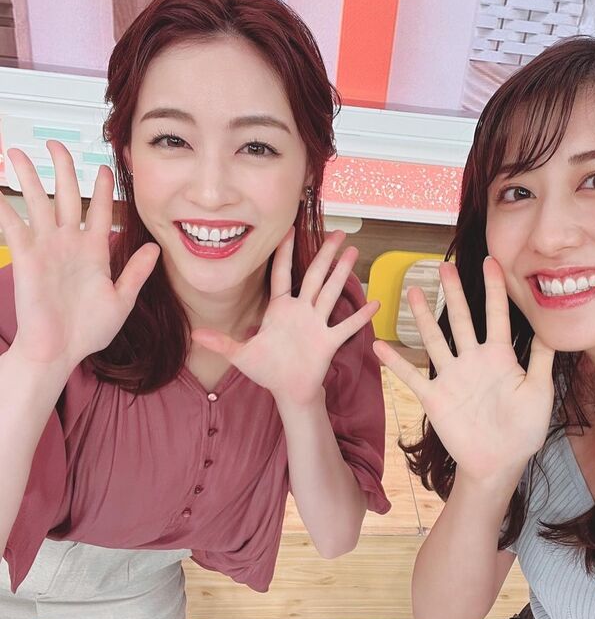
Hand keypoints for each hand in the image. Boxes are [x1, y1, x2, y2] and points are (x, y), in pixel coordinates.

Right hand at [0, 142, 159, 370]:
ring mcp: (47, 248)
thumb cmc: (89, 331)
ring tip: (19, 153)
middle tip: (55, 144)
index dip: (103, 187)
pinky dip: (4, 208)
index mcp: (94, 251)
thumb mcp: (121, 299)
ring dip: (29, 177)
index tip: (106, 166)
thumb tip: (155, 247)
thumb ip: (137, 272)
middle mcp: (69, 244)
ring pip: (38, 203)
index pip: (100, 210)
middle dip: (62, 169)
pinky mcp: (27, 258)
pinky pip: (14, 226)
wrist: (61, 351)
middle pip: (67, 196)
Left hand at [191, 228, 378, 406]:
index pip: (280, 274)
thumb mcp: (241, 355)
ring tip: (354, 252)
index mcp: (279, 309)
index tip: (289, 228)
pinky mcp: (328, 341)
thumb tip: (194, 333)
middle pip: (314, 276)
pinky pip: (347, 326)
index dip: (284, 251)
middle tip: (338, 232)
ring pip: (331, 292)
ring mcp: (317, 324)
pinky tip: (375, 302)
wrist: (287, 390)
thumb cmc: (266, 370)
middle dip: (325, 254)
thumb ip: (221, 342)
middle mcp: (301, 311)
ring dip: (343, 273)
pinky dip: (361, 316)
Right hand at [373, 257, 554, 484]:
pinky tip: (379, 344)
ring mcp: (451, 377)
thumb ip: (540, 360)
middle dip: (454, 292)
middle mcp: (472, 361)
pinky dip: (394, 362)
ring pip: (433, 339)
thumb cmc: (523, 431)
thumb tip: (551, 327)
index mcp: (499, 357)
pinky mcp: (434, 397)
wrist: (498, 464)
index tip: (492, 262)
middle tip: (445, 265)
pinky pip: (410, 376)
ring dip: (422, 316)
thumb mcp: (539, 392)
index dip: (494, 289)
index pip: (496, 315)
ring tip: (413, 290)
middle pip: (460, 319)